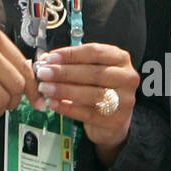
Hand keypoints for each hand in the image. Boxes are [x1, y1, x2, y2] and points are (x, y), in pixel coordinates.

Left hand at [35, 43, 138, 159]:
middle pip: (93, 73)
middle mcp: (127, 77)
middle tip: (44, 73)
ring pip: (91, 93)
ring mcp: (124, 100)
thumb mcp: (92, 70)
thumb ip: (73, 64)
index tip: (51, 58)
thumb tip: (47, 61)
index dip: (71, 54)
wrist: (114, 118)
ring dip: (64, 90)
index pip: (95, 52)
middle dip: (64, 73)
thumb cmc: (100, 88)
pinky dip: (68, 108)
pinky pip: (87, 113)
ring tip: (45, 88)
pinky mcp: (115, 119)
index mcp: (121, 59)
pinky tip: (53, 103)